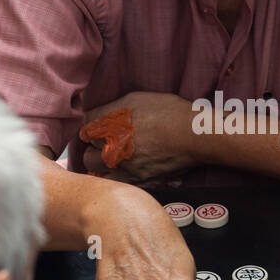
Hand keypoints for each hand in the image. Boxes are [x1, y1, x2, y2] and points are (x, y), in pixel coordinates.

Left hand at [83, 92, 197, 182]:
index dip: (91, 128)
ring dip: (101, 164)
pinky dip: (116, 176)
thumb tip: (86, 97)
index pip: (85, 128)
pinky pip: (115, 181)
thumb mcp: (138, 98)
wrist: (193, 136)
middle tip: (104, 144)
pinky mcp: (136, 179)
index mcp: (110, 123)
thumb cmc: (170, 112)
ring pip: (97, 169)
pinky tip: (125, 169)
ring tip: (113, 158)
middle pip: (87, 151)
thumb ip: (112, 104)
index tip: (97, 129)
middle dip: (94, 148)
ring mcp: (123, 165)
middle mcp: (112, 146)